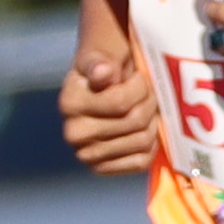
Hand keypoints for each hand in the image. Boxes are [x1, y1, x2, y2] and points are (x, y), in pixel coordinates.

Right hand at [63, 0, 161, 175]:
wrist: (99, 91)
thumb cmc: (105, 66)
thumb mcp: (100, 54)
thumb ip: (101, 60)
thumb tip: (103, 72)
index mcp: (69, 103)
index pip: (121, 102)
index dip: (139, 86)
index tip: (136, 76)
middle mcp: (73, 133)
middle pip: (134, 122)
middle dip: (150, 102)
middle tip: (148, 93)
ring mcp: (86, 155)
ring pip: (141, 141)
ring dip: (153, 122)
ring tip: (147, 109)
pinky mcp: (101, 169)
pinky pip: (140, 162)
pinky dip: (150, 146)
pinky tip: (145, 130)